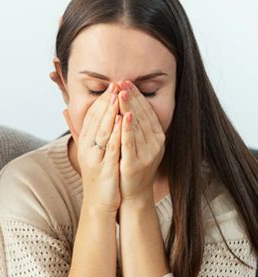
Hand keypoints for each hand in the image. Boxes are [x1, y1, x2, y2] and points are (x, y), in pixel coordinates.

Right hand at [65, 83, 121, 212]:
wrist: (99, 202)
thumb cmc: (99, 176)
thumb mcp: (91, 152)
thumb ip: (82, 132)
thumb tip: (67, 112)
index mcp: (84, 143)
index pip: (90, 117)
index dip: (100, 101)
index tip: (110, 87)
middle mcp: (86, 149)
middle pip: (95, 121)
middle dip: (106, 101)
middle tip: (115, 84)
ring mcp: (94, 158)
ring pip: (102, 130)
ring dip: (110, 112)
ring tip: (118, 95)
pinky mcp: (105, 167)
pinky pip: (111, 146)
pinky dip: (116, 132)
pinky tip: (123, 119)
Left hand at [118, 81, 164, 202]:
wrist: (133, 194)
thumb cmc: (131, 167)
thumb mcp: (134, 144)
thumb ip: (132, 126)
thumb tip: (127, 107)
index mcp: (155, 137)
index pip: (146, 112)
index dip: (136, 96)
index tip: (126, 82)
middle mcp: (155, 143)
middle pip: (142, 116)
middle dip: (131, 97)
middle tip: (122, 81)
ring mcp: (147, 153)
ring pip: (137, 126)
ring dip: (128, 107)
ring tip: (120, 92)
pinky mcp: (135, 163)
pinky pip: (130, 143)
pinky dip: (127, 129)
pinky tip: (124, 116)